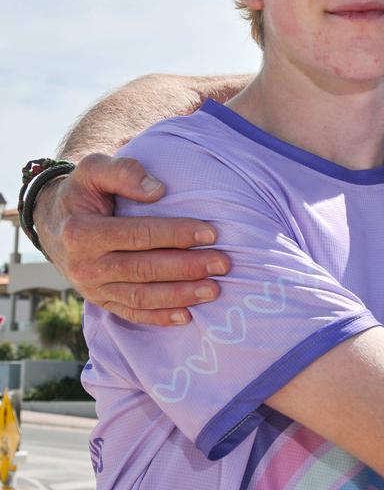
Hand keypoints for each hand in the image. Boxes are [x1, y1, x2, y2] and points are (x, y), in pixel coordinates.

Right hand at [35, 153, 230, 324]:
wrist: (54, 223)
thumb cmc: (83, 193)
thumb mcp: (93, 171)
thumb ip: (123, 172)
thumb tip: (157, 189)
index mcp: (83, 232)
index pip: (139, 235)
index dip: (177, 234)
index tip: (211, 233)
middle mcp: (85, 265)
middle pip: (144, 269)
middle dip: (187, 268)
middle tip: (223, 263)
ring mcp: (92, 287)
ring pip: (141, 296)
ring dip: (180, 295)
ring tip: (214, 290)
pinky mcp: (100, 300)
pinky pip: (131, 313)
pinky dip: (159, 317)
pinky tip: (188, 316)